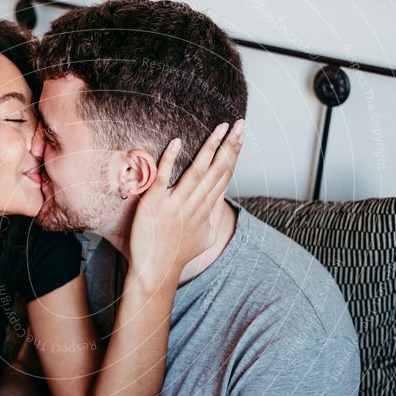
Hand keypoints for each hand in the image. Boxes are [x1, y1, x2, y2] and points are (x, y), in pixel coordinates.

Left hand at [128, 119, 244, 288]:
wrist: (156, 271)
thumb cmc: (178, 254)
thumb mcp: (205, 237)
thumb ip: (214, 217)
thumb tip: (222, 199)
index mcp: (206, 209)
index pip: (224, 175)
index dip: (233, 153)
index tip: (241, 134)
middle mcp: (195, 204)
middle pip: (216, 170)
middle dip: (229, 146)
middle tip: (240, 124)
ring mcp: (176, 204)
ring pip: (197, 172)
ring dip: (209, 149)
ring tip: (220, 128)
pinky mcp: (155, 205)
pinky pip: (163, 179)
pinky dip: (170, 161)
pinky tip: (178, 143)